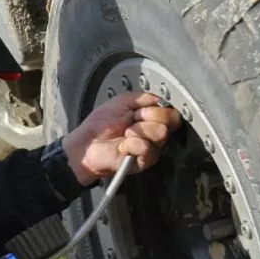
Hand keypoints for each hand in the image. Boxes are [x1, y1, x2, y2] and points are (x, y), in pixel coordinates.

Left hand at [60, 91, 181, 186]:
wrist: (87, 143)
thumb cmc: (101, 123)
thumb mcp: (121, 101)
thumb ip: (142, 97)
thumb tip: (160, 99)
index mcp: (152, 118)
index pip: (171, 112)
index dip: (157, 108)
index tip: (139, 110)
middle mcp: (155, 133)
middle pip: (170, 121)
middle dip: (147, 116)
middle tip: (131, 121)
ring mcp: (152, 148)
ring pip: (161, 133)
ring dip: (139, 130)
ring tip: (125, 134)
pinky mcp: (144, 161)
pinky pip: (147, 148)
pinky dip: (132, 144)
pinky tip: (122, 146)